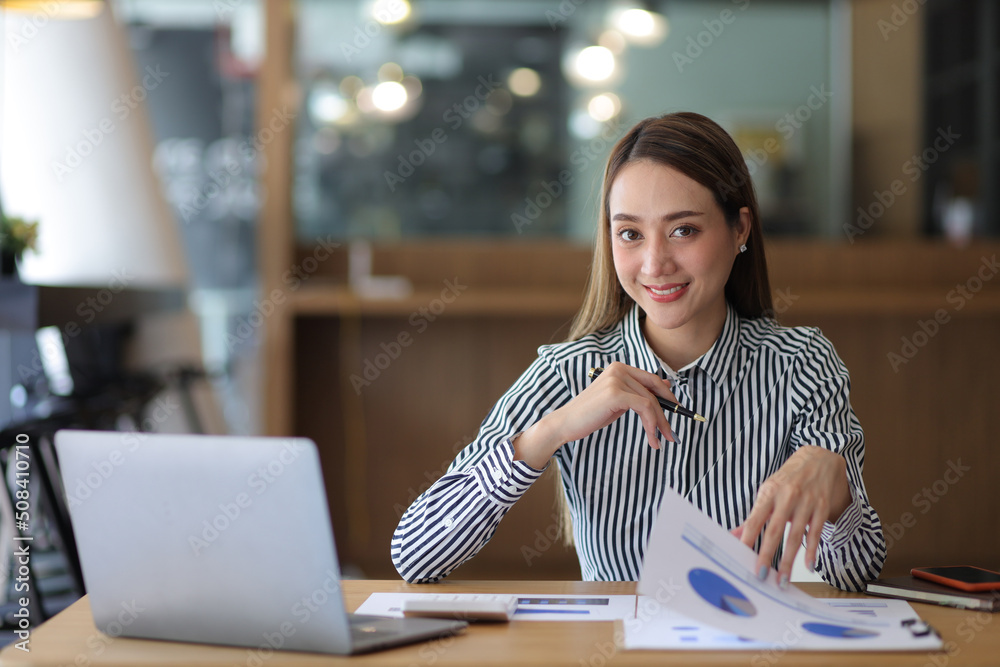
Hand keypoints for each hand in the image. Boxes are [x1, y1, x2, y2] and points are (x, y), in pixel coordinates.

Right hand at [512, 362, 677, 468]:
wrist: (566, 423)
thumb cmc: (591, 414)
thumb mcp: (619, 401)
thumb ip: (637, 392)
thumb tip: (666, 386)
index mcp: (619, 368)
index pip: (652, 379)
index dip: (667, 396)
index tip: (676, 412)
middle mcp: (619, 369)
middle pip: (654, 391)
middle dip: (667, 413)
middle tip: (671, 434)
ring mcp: (617, 379)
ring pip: (651, 401)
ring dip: (659, 424)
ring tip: (660, 440)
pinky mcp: (616, 393)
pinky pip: (644, 408)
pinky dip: (651, 425)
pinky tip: (651, 438)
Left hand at [732, 445, 851, 587]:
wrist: (818, 459)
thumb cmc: (787, 480)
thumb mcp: (768, 492)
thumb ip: (753, 517)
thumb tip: (733, 536)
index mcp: (769, 493)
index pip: (755, 519)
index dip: (748, 538)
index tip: (741, 556)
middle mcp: (787, 497)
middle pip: (774, 530)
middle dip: (767, 554)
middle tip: (761, 575)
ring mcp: (806, 503)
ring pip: (795, 536)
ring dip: (788, 561)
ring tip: (782, 580)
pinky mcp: (822, 508)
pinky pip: (815, 532)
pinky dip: (812, 550)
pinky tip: (808, 566)